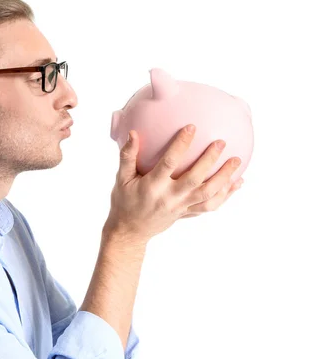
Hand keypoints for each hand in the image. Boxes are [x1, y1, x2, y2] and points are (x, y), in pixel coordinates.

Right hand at [105, 125, 242, 242]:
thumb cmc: (124, 200)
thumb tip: (133, 133)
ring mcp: (180, 207)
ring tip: (236, 160)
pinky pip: (210, 206)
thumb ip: (127, 156)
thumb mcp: (121, 178)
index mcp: (152, 186)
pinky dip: (225, 195)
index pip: (169, 163)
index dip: (180, 145)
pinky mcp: (187, 213)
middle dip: (209, 160)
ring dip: (224, 178)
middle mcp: (169, 197)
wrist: (130, 231)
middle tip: (221, 142)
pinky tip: (237, 182)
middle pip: (194, 179)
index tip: (191, 127)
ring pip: (207, 194)